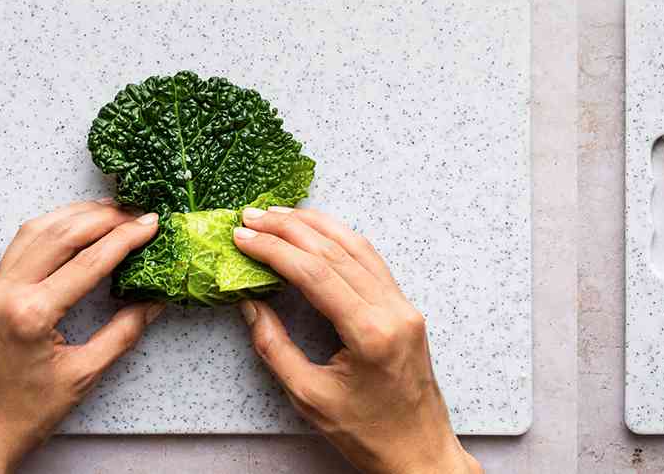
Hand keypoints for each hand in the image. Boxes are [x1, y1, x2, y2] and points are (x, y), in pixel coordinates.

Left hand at [0, 200, 163, 473]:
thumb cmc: (22, 415)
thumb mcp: (82, 376)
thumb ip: (123, 333)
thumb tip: (152, 302)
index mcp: (32, 314)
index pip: (90, 261)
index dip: (127, 238)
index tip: (151, 224)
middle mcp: (7, 294)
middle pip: (62, 234)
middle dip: (104, 217)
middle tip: (137, 214)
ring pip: (37, 230)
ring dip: (76, 215)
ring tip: (110, 211)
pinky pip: (21, 245)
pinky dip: (51, 227)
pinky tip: (71, 226)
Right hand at [234, 207, 479, 473]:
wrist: (419, 451)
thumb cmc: (368, 434)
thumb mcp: (310, 398)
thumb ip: (275, 348)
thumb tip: (249, 304)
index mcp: (370, 333)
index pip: (317, 274)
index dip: (276, 250)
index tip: (244, 236)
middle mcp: (392, 310)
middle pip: (336, 252)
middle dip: (290, 229)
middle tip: (253, 216)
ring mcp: (404, 305)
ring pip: (357, 247)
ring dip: (317, 225)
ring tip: (280, 214)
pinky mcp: (406, 307)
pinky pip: (372, 261)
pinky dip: (341, 240)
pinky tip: (318, 231)